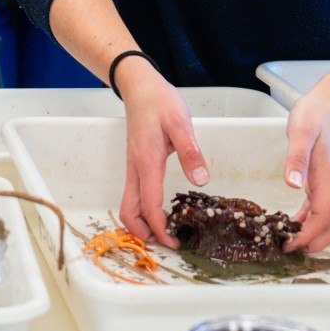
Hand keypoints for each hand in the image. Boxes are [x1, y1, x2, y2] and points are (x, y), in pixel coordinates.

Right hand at [117, 63, 207, 246]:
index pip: (148, 206)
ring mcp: (133, 167)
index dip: (160, 228)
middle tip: (167, 243)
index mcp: (147, 163)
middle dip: (143, 233)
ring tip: (165, 231)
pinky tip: (161, 209)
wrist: (139, 87)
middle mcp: (135, 169)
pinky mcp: (136, 163)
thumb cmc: (159, 102)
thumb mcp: (180, 123)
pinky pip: (133, 194)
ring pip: (128, 204)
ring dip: (141, 223)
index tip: (175, 242)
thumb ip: (190, 152)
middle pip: (128, 212)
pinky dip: (142, 210)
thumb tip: (201, 181)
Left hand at [282, 87, 329, 252]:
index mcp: (328, 178)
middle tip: (286, 250)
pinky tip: (293, 220)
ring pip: (326, 219)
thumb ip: (297, 159)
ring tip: (286, 240)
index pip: (322, 219)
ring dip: (310, 233)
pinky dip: (308, 219)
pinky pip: (320, 206)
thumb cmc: (316, 114)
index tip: (288, 246)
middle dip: (312, 244)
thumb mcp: (302, 133)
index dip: (306, 237)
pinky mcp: (325, 177)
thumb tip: (293, 184)